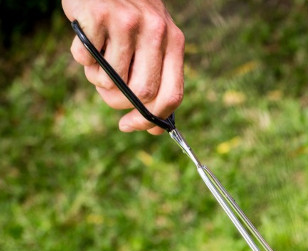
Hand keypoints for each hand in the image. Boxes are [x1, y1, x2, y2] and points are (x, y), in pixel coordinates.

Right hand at [62, 0, 184, 133]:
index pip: (172, 94)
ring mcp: (127, 23)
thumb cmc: (125, 15)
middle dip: (119, 103)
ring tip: (97, 56)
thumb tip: (149, 124)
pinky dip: (81, 58)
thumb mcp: (151, 37)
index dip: (152, 119)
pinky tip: (86, 39)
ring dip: (96, 77)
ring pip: (110, 79)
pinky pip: (85, 59)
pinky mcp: (98, 16)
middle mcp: (156, 31)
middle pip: (142, 94)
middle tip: (107, 93)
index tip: (131, 126)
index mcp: (174, 41)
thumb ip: (153, 72)